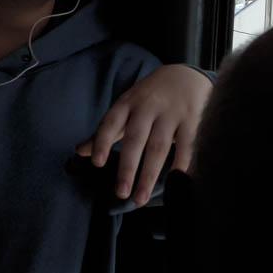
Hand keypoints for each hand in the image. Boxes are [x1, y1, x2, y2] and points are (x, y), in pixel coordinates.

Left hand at [76, 64, 210, 205]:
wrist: (185, 74)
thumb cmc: (150, 98)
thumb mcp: (126, 108)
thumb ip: (106, 131)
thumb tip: (80, 151)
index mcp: (128, 103)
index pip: (111, 123)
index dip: (102, 142)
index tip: (96, 163)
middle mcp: (148, 106)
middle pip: (135, 138)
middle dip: (127, 167)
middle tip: (121, 193)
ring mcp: (171, 112)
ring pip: (158, 146)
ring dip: (149, 175)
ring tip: (141, 198)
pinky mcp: (192, 119)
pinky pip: (186, 145)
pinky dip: (181, 164)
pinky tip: (175, 182)